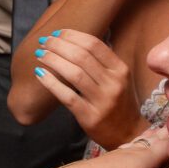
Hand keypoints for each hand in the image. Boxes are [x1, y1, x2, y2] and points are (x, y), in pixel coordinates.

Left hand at [33, 29, 142, 147]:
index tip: (57, 33)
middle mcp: (113, 83)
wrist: (128, 134)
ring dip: (53, 60)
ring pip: (74, 73)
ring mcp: (103, 101)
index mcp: (120, 70)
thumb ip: (102, 62)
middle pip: (82, 56)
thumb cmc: (118, 103)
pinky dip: (51, 83)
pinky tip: (40, 74)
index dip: (73, 35)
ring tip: (40, 54)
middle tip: (44, 42)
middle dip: (59, 45)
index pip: (94, 45)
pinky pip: (67, 96)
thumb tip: (74, 40)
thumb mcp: (118, 79)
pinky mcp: (90, 116)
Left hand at [53, 127, 168, 167]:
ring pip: (141, 141)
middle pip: (156, 138)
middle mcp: (135, 150)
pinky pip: (129, 148)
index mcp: (148, 155)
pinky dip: (137, 143)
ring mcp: (119, 155)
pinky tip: (132, 146)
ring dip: (152, 135)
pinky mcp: (107, 162)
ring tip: (159, 129)